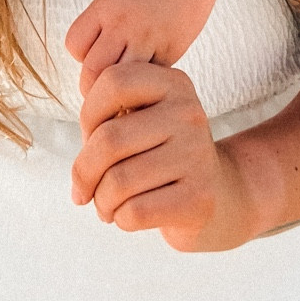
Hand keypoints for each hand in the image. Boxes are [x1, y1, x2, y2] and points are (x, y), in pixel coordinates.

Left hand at [63, 0, 221, 96]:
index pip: (75, 46)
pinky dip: (149, 79)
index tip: (94, 54)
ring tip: (128, 86)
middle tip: (105, 86)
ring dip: (123, 88)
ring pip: (123, 80)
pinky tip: (153, 71)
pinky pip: (153, 77)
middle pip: (93, 71)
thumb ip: (104, 23)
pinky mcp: (173, 48)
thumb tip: (97, 61)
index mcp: (105, 6)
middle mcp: (123, 23)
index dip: (81, 55)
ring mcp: (149, 37)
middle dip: (95, 83)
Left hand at [71, 60, 253, 252]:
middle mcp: (189, 113)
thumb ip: (108, 114)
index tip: (89, 139)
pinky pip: (134, 211)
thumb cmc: (162, 157)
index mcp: (173, 84)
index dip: (88, 114)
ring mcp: (197, 155)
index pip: (113, 81)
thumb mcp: (143, 121)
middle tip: (83, 188)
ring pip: (118, 182)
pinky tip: (127, 216)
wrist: (219, 196)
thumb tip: (80, 147)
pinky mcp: (199, 198)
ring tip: (107, 205)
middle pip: (109, 139)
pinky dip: (119, 219)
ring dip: (101, 201)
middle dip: (84, 171)